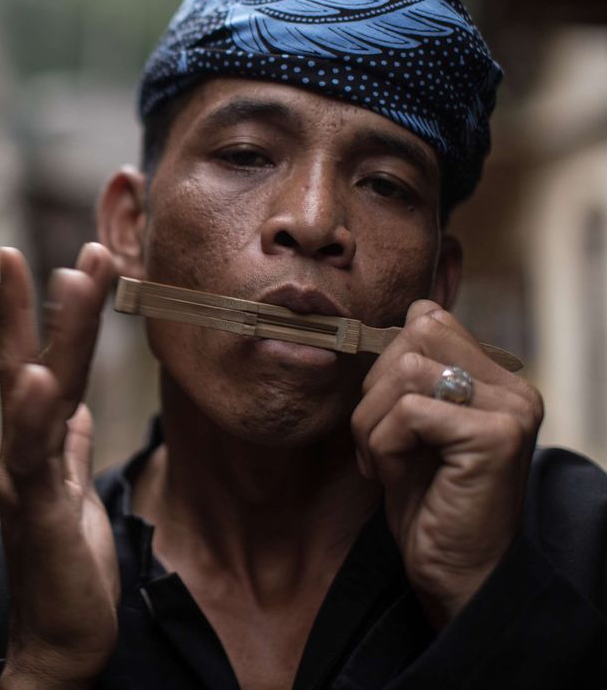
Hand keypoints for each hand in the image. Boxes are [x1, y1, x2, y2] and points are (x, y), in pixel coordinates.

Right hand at [0, 243, 118, 688]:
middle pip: (31, 360)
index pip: (32, 362)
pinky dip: (31, 413)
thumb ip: (65, 445)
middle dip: (50, 300)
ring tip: (66, 277)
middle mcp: (19, 451)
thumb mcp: (71, 492)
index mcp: (35, 444)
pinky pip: (33, 454)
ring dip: (52, 332)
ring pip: (34, 392)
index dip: (35, 311)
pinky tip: (38, 376)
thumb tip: (71, 408)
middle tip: (79, 245)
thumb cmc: (67, 566)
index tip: (42, 256)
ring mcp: (21, 477)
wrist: (61, 641)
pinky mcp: (35, 510)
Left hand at [351, 300, 543, 627]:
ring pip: (404, 370)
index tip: (381, 415)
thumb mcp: (411, 425)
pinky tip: (394, 477)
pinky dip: (382, 446)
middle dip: (373, 389)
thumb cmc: (427, 501)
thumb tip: (408, 311)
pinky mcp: (495, 437)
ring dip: (372, 422)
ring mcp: (510, 410)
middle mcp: (513, 388)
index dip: (384, 361)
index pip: (427, 319)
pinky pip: (408, 412)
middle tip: (375, 442)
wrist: (455, 572)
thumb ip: (411, 373)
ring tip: (382, 461)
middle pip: (413, 336)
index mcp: (495, 378)